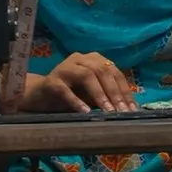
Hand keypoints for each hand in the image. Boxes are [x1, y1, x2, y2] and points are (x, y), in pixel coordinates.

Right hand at [23, 52, 137, 112]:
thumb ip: (107, 96)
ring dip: (99, 94)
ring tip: (108, 111)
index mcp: (93, 59)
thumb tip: (128, 109)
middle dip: (115, 92)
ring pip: (87, 76)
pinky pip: (65, 90)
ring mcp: (65, 67)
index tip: (132, 109)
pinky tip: (85, 111)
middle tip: (122, 111)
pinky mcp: (51, 80)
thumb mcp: (91, 95)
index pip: (114, 71)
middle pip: (102, 71)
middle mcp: (80, 59)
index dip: (124, 90)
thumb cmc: (69, 95)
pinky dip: (76, 101)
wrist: (39, 95)